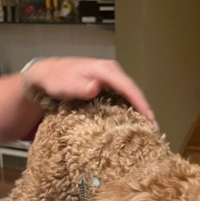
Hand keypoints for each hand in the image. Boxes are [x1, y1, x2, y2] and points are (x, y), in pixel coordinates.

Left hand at [26, 57, 154, 121]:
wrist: (46, 74)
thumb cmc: (55, 80)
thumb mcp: (65, 84)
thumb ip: (80, 86)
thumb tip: (96, 87)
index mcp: (105, 70)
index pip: (128, 87)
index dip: (140, 103)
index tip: (149, 120)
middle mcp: (112, 72)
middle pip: (134, 91)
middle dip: (145, 110)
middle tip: (153, 130)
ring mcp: (110, 78)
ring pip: (130, 94)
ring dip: (140, 110)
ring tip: (148, 129)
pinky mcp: (107, 85)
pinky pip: (124, 97)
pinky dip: (131, 108)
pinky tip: (134, 122)